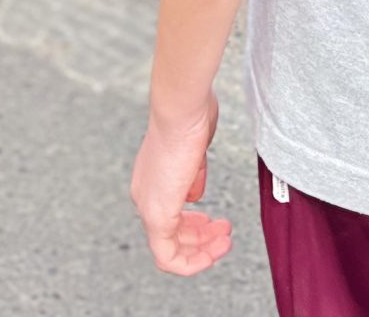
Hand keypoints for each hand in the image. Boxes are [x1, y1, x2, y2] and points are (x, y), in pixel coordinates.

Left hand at [131, 97, 231, 276]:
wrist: (180, 108)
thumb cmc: (190, 116)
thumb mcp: (195, 149)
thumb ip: (193, 174)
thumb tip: (195, 194)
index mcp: (152, 180)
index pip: (168, 215)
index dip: (193, 225)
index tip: (212, 222)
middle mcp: (145, 196)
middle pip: (170, 235)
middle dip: (200, 240)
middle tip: (223, 236)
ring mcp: (149, 207)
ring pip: (170, 249)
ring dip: (200, 251)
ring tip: (223, 242)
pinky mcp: (157, 216)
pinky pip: (168, 256)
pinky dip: (192, 261)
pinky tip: (212, 251)